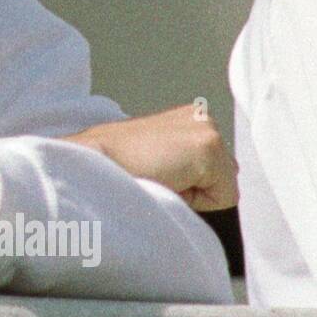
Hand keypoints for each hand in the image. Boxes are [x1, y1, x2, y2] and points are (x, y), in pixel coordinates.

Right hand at [66, 105, 237, 211]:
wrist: (92, 161)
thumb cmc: (113, 166)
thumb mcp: (152, 157)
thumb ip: (179, 163)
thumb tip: (200, 187)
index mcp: (187, 117)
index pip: (213, 168)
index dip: (187, 184)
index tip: (156, 174)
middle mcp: (201, 116)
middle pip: (224, 175)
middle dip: (195, 186)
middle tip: (157, 176)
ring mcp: (206, 127)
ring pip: (224, 186)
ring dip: (195, 192)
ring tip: (159, 178)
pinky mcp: (208, 146)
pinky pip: (223, 197)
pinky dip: (197, 201)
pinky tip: (167, 181)